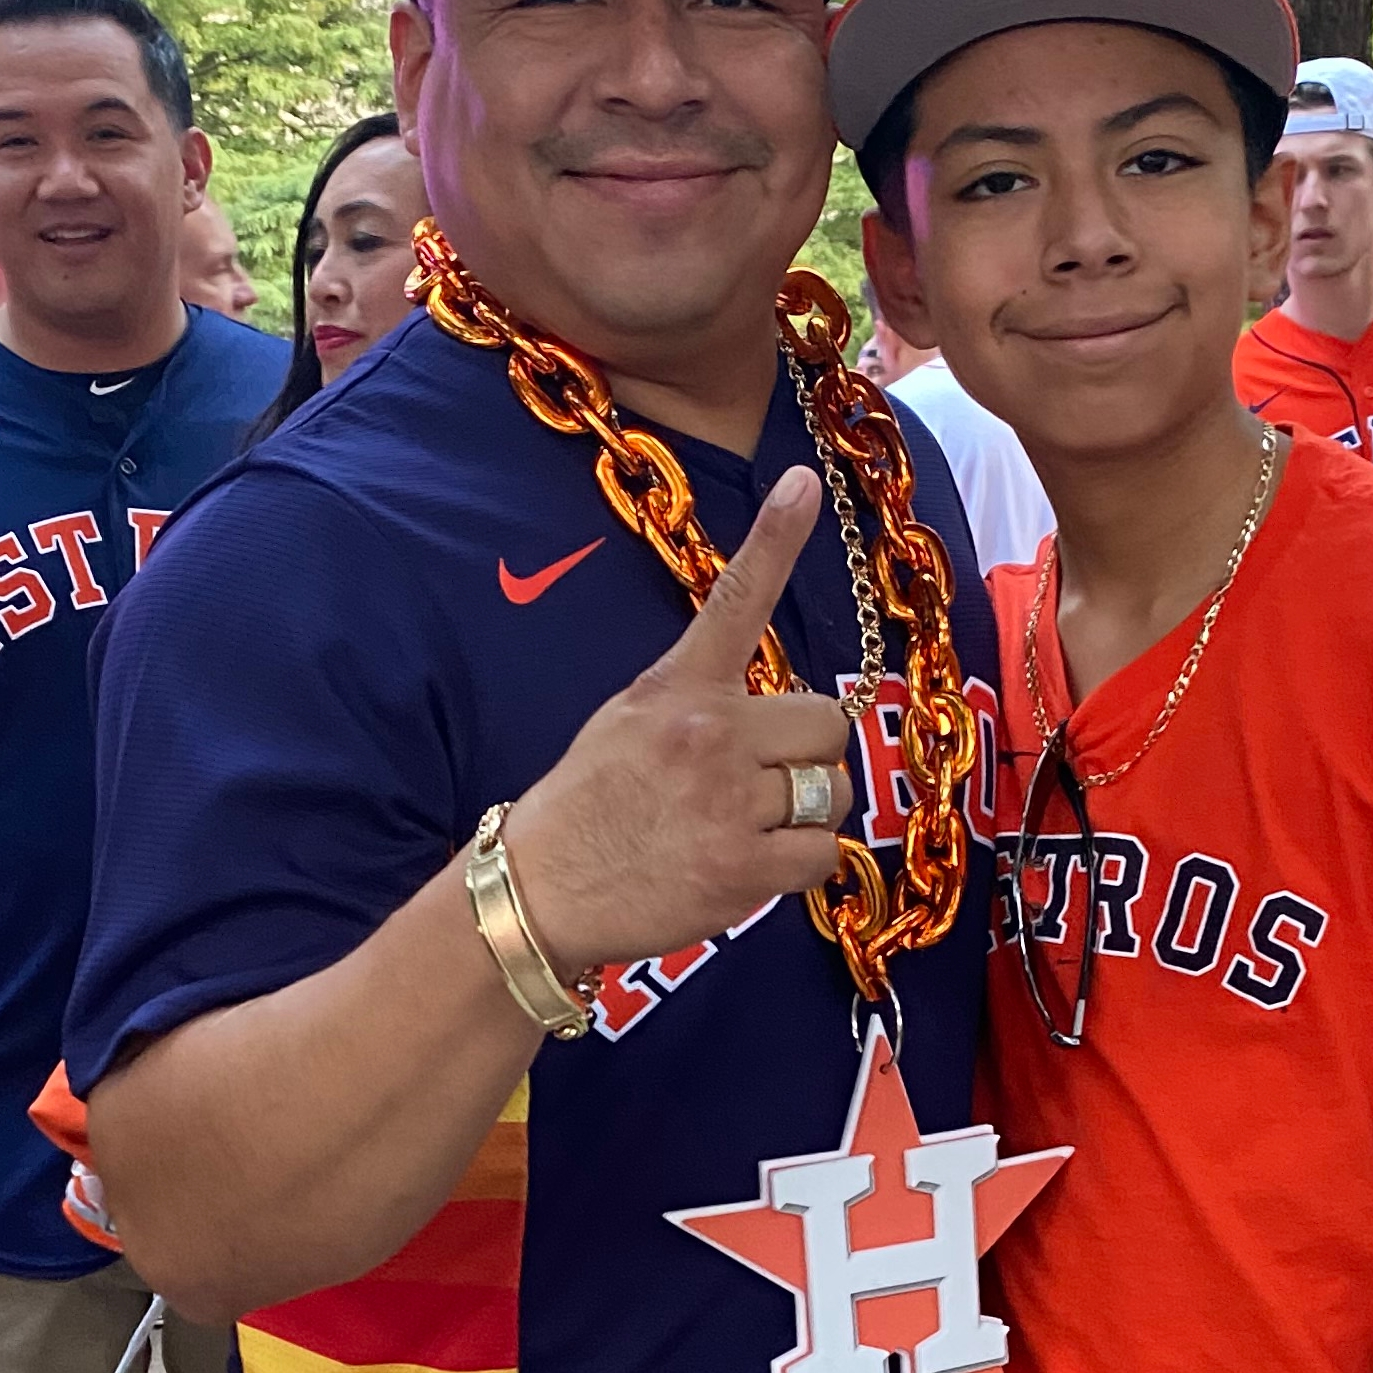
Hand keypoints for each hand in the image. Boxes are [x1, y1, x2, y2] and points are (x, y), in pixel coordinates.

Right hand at [500, 467, 854, 976]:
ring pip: (831, 791)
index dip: (777, 538)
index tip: (804, 482)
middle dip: (809, 754)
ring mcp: (729, 801)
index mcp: (678, 689)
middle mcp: (709, 734)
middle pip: (826, 722)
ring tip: (752, 827)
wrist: (541, 890)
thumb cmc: (587, 806)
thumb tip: (767, 708)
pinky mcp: (743, 867)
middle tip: (766, 782)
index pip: (737, 601)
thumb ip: (697, 699)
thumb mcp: (628, 721)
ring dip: (808, 812)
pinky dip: (801, 864)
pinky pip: (822, 853)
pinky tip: (754, 865)